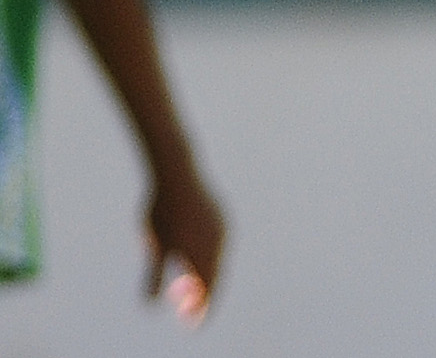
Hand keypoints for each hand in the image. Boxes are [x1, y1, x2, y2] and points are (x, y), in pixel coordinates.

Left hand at [145, 168, 224, 324]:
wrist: (177, 173)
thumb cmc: (161, 211)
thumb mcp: (154, 246)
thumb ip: (155, 276)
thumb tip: (151, 304)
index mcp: (202, 254)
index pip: (207, 292)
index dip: (201, 311)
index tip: (192, 325)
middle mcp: (218, 244)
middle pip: (214, 279)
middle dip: (200, 296)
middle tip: (183, 309)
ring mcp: (222, 231)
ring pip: (217, 263)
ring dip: (203, 277)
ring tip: (182, 285)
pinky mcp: (221, 219)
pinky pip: (218, 248)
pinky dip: (207, 260)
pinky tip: (192, 259)